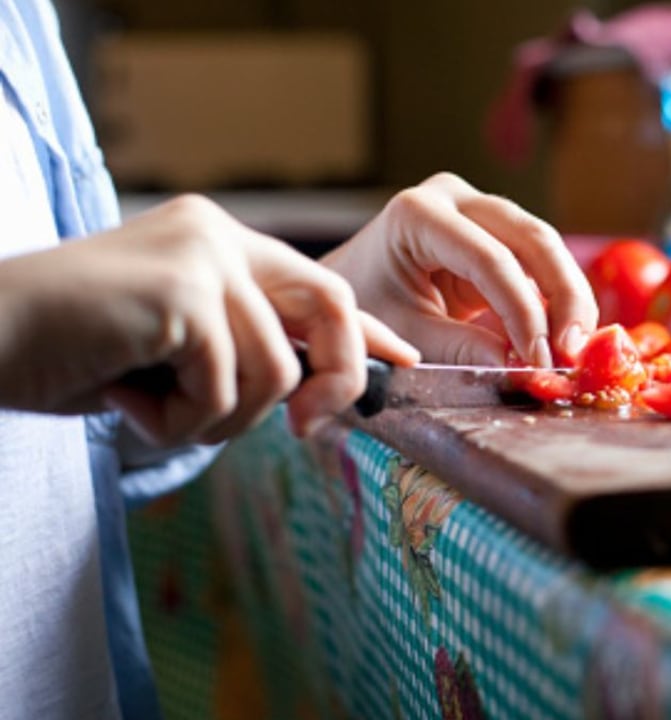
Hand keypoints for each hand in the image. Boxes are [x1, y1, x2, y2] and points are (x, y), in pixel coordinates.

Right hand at [0, 195, 418, 445]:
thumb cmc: (65, 352)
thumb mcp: (170, 350)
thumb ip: (238, 351)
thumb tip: (310, 389)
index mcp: (215, 242)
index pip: (316, 283)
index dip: (364, 328)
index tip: (405, 359)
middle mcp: (216, 236)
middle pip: (330, 306)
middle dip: (336, 380)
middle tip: (308, 431)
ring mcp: (200, 257)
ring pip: (273, 372)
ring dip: (217, 418)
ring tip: (148, 404)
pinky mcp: (180, 292)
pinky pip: (224, 390)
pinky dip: (177, 421)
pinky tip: (122, 397)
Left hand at [322, 173, 597, 366]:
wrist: (349, 288)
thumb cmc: (366, 308)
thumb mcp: (406, 334)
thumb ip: (460, 349)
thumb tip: (520, 366)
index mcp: (418, 214)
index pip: (490, 259)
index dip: (523, 311)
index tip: (540, 360)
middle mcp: (455, 198)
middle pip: (532, 239)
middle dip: (563, 296)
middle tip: (575, 351)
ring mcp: (480, 209)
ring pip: (546, 247)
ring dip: (569, 299)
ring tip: (576, 351)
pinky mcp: (497, 232)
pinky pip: (540, 262)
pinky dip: (557, 300)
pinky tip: (567, 338)